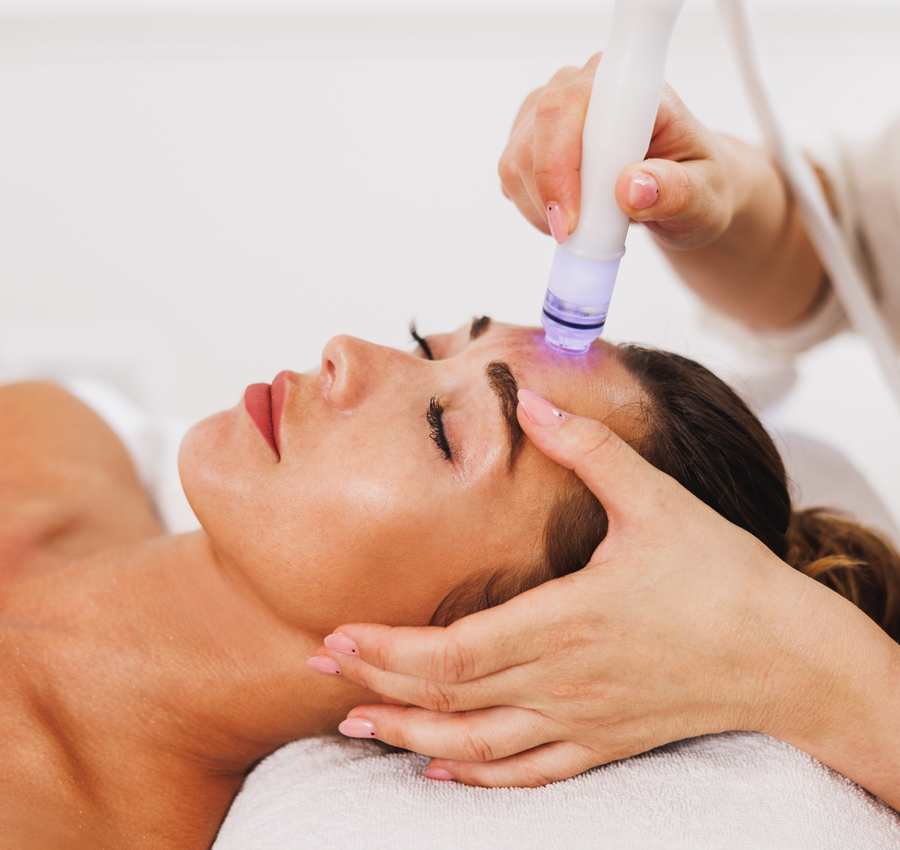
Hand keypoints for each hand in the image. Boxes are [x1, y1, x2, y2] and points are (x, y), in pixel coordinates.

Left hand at [309, 390, 816, 786]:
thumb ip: (589, 448)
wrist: (787, 655)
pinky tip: (440, 767)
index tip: (337, 635)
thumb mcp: (657, 501)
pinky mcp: (604, 744)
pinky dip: (476, 775)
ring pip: (476, 745)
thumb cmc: (723, 575)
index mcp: (568, 620)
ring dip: (410, 737)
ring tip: (356, 725)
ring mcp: (582, 722)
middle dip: (377, 685)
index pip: (452, 650)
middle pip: (448, 696)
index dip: (387, 649)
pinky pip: (527, 774)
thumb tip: (532, 395)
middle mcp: (564, 681)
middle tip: (320, 668)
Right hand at [497, 54, 733, 250]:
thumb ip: (677, 192)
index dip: (562, 165)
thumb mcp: (704, 198)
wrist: (683, 187)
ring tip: (584, 226)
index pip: (572, 107)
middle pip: (536, 135)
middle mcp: (584, 87)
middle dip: (549, 197)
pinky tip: (568, 215)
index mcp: (630, 88)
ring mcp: (551, 111)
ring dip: (542, 208)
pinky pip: (511, 177)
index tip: (572, 221)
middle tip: (576, 237)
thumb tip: (634, 187)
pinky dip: (533, 209)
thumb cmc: (695, 183)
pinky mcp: (531, 138)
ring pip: (517, 161)